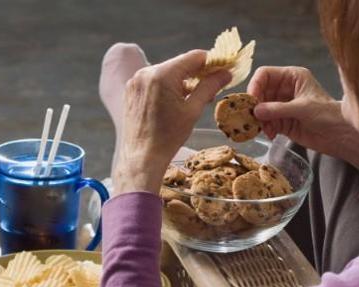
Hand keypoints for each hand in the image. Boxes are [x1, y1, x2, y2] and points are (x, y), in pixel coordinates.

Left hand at [112, 50, 231, 194]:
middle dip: (197, 73)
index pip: (194, 56)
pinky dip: (168, 86)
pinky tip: (176, 101)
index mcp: (162, 75)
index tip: (224, 69)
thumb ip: (209, 87)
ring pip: (167, 71)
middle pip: (180, 63)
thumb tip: (226, 73)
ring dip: (183, 80)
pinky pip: (155, 80)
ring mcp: (136, 80)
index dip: (212, 61)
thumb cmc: (168, 137)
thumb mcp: (193, 111)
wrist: (142, 157)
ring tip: (195, 98)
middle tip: (213, 87)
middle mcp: (146, 72)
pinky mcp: (132, 89)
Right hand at [247, 66, 358, 174]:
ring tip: (264, 129)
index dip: (255, 85)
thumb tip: (256, 111)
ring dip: (260, 120)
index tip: (250, 99)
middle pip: (260, 92)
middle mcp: (285, 89)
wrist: (340, 136)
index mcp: (292, 77)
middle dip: (255, 105)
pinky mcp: (282, 122)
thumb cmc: (328, 115)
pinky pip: (266, 123)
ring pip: (261, 109)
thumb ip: (278, 109)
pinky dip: (265, 129)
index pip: (265, 74)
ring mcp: (283, 106)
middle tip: (253, 117)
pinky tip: (271, 135)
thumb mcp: (303, 108)